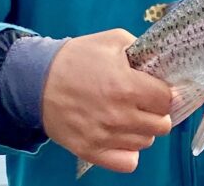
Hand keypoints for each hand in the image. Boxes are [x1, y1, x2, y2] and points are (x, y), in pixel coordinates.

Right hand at [41, 29, 172, 172]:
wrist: (36, 81)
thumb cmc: (75, 58)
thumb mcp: (111, 40)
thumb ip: (141, 50)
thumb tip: (162, 64)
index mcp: (127, 86)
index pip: (167, 100)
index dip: (164, 93)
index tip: (156, 90)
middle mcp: (119, 115)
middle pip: (162, 125)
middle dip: (157, 112)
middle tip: (144, 103)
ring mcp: (105, 136)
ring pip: (146, 142)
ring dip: (142, 130)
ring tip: (128, 116)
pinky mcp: (91, 151)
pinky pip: (128, 163)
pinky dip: (129, 152)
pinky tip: (121, 136)